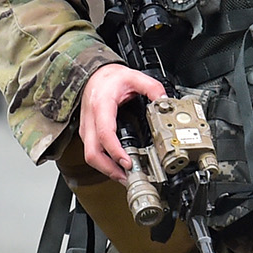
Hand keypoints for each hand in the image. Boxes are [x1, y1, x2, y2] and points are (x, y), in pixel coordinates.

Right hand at [78, 63, 166, 180]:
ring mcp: (87, 128)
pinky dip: (103, 162)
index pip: (105, 134)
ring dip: (106, 169)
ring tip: (124, 176)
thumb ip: (152, 87)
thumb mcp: (134, 77)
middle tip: (127, 177)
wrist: (93, 74)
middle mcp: (91, 120)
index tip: (128, 162)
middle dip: (109, 169)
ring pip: (90, 156)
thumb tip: (164, 100)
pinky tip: (117, 166)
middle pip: (92, 153)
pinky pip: (92, 151)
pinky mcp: (88, 132)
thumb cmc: (109, 78)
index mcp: (101, 106)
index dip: (115, 151)